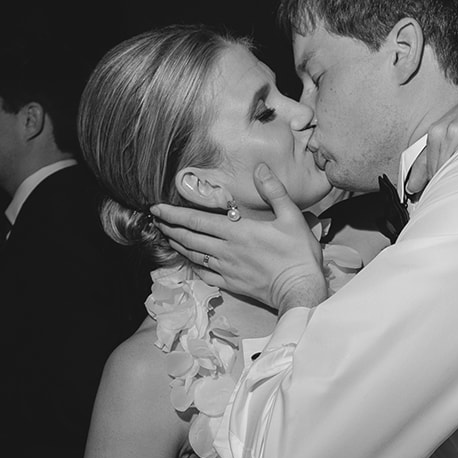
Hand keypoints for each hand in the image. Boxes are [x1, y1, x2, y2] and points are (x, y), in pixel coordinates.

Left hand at [152, 165, 327, 311]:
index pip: (197, 220)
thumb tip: (260, 168)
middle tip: (156, 220)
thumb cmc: (298, 253)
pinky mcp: (232, 284)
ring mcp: (227, 269)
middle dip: (170, 228)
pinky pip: (206, 274)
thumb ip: (274, 191)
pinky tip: (189, 261)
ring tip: (167, 237)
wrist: (300, 289)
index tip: (158, 208)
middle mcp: (226, 250)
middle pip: (190, 237)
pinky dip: (194, 266)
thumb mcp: (292, 216)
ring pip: (195, 255)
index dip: (175, 214)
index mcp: (237, 232)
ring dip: (178, 245)